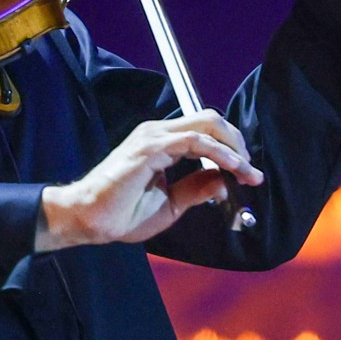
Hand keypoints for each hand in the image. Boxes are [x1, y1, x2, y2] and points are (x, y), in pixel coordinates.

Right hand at [36, 112, 263, 250]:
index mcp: (162, 142)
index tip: (248, 173)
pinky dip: (219, 154)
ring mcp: (154, 137)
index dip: (232, 148)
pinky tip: (232, 169)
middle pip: (211, 119)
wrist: (90, 219)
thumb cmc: (122, 213)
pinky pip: (195, 142)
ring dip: (233, 149)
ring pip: (206, 125)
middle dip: (237, 142)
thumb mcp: (172, 203)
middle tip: (250, 171)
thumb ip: (197, 188)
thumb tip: (224, 181)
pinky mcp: (150, 147)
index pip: (205, 131)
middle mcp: (158, 132)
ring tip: (246, 172)